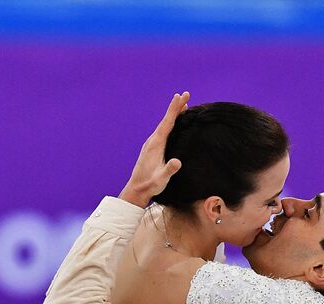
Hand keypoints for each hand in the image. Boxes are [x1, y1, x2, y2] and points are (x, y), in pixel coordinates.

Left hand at [119, 92, 188, 207]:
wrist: (137, 190)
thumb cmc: (150, 185)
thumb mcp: (161, 179)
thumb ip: (169, 170)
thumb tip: (177, 162)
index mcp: (156, 144)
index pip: (167, 123)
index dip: (174, 109)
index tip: (180, 96)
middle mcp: (152, 141)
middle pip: (166, 120)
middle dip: (176, 107)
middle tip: (186, 94)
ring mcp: (152, 144)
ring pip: (165, 125)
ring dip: (174, 114)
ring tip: (183, 106)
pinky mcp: (153, 148)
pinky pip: (163, 131)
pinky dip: (170, 124)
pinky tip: (174, 124)